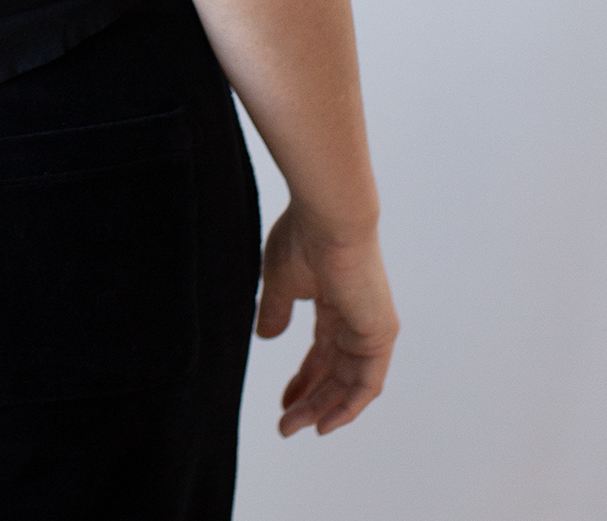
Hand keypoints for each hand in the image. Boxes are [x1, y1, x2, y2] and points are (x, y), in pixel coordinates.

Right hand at [256, 202, 398, 435]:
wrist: (330, 218)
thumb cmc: (303, 238)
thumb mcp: (280, 282)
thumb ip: (276, 311)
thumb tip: (266, 337)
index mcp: (335, 303)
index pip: (322, 353)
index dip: (303, 379)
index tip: (284, 402)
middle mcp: (356, 319)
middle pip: (335, 372)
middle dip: (310, 399)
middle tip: (286, 425)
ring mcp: (370, 327)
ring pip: (348, 382)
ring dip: (323, 407)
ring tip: (296, 427)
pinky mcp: (378, 333)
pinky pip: (366, 382)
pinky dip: (349, 406)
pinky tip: (326, 423)